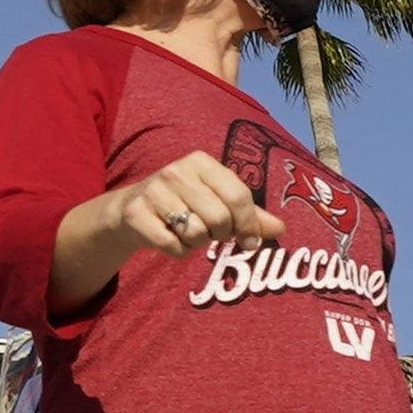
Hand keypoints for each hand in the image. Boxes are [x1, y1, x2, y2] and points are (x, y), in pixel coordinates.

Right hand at [116, 151, 281, 269]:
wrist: (131, 209)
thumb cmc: (184, 203)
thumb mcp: (217, 199)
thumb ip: (250, 214)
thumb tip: (281, 228)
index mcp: (200, 161)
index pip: (238, 196)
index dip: (248, 224)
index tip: (249, 240)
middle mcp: (175, 171)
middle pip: (219, 218)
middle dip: (220, 234)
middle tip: (210, 232)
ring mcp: (153, 192)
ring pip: (196, 233)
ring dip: (196, 242)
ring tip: (186, 231)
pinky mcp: (136, 214)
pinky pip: (173, 246)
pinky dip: (177, 251)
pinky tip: (169, 238)